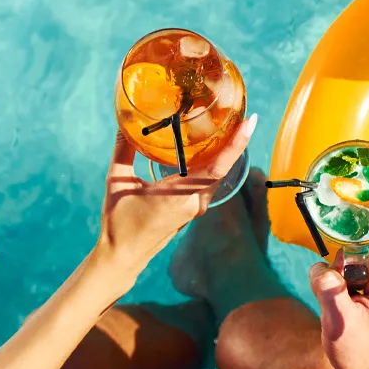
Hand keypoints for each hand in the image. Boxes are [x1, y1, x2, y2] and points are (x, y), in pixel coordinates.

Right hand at [96, 117, 256, 276]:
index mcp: (180, 195)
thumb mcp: (117, 182)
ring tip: (228, 124)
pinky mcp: (193, 209)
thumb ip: (123, 151)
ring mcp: (196, 207)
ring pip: (217, 174)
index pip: (218, 166)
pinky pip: (208, 182)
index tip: (250, 122)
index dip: (236, 144)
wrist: (122, 256)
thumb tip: (124, 124)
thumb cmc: (119, 222)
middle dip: (233, 140)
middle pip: (222, 166)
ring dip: (223, 151)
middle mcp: (195, 202)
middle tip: (239, 112)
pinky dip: (211, 163)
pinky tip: (208, 148)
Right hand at [310, 253, 368, 368]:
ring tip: (356, 319)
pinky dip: (356, 299)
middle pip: (357, 263)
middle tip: (349, 314)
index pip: (354, 256)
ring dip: (349, 294)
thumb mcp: (338, 320)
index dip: (340, 277)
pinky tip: (361, 318)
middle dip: (344, 286)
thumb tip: (321, 267)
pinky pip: (364, 283)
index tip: (345, 303)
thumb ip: (328, 288)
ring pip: (358, 273)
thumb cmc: (359, 354)